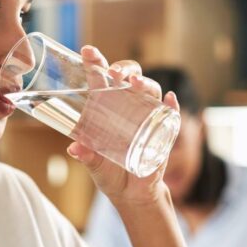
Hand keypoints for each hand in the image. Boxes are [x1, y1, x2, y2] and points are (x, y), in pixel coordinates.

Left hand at [66, 45, 179, 205]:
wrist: (131, 194)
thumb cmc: (109, 173)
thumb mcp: (95, 166)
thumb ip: (87, 156)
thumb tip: (74, 148)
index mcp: (106, 107)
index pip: (102, 78)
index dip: (96, 62)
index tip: (87, 51)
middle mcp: (128, 106)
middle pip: (130, 77)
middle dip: (125, 69)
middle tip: (115, 74)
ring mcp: (148, 117)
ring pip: (151, 91)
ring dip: (145, 83)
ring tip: (136, 84)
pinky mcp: (164, 132)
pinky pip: (172, 114)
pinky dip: (173, 106)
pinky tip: (170, 100)